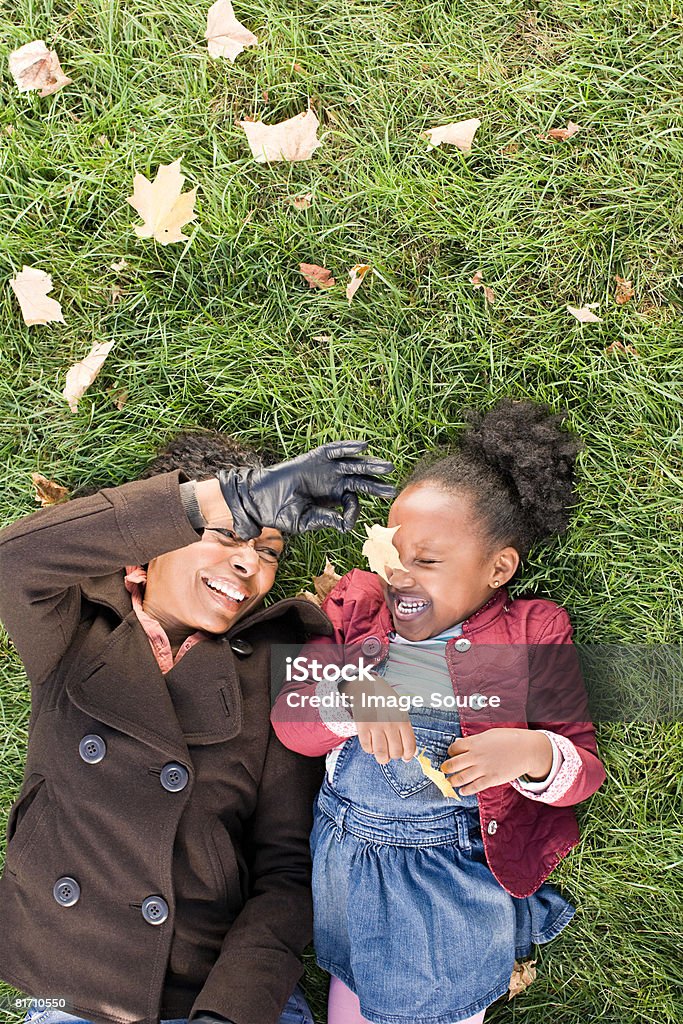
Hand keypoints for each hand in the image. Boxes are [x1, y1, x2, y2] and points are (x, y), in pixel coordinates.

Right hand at [217, 440, 395, 538]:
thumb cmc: (282, 512)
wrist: (260, 499)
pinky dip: (347, 447)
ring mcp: (325, 469)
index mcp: (332, 498)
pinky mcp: (315, 458)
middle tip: (393, 490)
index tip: (349, 518)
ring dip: (370, 465)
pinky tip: (363, 446)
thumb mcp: (307, 521)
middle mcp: (332, 482)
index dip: (355, 508)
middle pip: (360, 481)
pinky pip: (334, 450)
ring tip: (387, 468)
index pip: (352, 500)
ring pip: (353, 464)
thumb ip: (327, 521)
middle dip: (376, 485)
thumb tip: (348, 526)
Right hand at [339, 676, 416, 764]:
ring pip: (381, 754)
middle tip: (391, 753)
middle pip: (395, 752)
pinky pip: (367, 747)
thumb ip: (406, 730)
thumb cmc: (385, 701)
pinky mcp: (362, 726)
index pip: (409, 746)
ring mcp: (376, 725)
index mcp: (402, 720)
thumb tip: (412, 753)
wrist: (366, 686)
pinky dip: (370, 750)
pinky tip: (371, 743)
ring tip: (382, 755)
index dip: (408, 756)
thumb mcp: (400, 711)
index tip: (405, 758)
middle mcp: (390, 723)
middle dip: (394, 756)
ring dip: (382, 758)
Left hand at [439, 729, 552, 795]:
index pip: (454, 748)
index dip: (450, 752)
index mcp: (474, 742)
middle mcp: (476, 756)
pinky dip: (466, 790)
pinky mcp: (491, 779)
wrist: (527, 750)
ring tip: (450, 782)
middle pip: (453, 764)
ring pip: (461, 777)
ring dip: (453, 781)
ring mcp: (483, 768)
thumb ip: (474, 740)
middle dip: (446, 768)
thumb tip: (460, 743)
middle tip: (444, 770)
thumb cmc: (509, 739)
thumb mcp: (489, 734)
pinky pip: (474, 787)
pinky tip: (463, 791)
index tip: (451, 755)